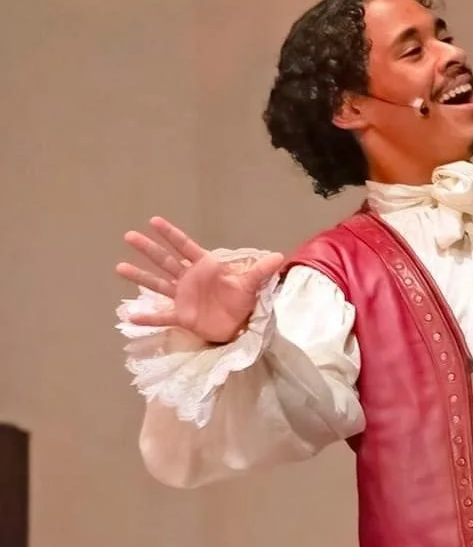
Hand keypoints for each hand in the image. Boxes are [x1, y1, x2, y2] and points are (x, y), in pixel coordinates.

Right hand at [116, 217, 285, 343]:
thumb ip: (261, 271)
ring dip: (139, 277)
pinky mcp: (182, 316)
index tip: (154, 221)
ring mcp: (182, 297)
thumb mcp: (251, 285)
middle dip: (148, 249)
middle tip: (129, 236)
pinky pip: (162, 317)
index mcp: (204, 267)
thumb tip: (279, 256)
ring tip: (119, 267)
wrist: (240, 325)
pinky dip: (147, 317)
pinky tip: (129, 316)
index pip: (185, 247)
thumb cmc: (242, 301)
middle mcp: (189, 280)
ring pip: (158, 284)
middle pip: (165, 261)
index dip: (171, 235)